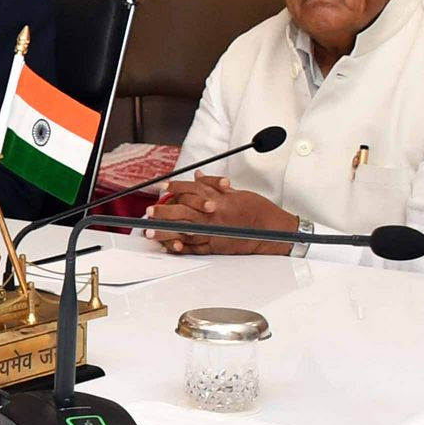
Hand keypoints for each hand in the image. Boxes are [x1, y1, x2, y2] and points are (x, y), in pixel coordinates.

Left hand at [143, 174, 296, 254]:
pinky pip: (197, 248)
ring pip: (185, 232)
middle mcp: (215, 216)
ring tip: (150, 232)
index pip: (192, 190)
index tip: (163, 187)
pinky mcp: (218, 247)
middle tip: (149, 212)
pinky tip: (170, 246)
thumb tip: (198, 176)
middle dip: (163, 212)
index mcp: (219, 199)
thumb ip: (215, 185)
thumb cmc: (259, 211)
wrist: (275, 231)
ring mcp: (215, 233)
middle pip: (183, 212)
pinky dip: (183, 247)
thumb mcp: (238, 193)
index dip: (176, 187)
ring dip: (166, 232)